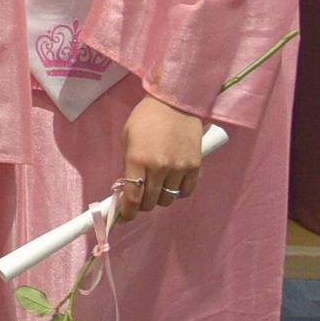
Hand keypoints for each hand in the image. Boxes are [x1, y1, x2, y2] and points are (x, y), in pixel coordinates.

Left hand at [116, 93, 206, 216]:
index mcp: (137, 159)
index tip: (124, 217)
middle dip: (142, 205)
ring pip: (168, 199)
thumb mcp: (128, 138)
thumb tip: (129, 187)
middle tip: (139, 199)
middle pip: (150, 202)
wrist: (176, 103)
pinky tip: (172, 184)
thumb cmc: (146, 118)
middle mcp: (159, 167)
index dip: (127, 211)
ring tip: (156, 187)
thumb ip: (129, 164)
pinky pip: (186, 192)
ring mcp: (179, 168)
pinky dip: (177, 192)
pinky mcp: (195, 166)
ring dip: (160, 197)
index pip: (132, 196)